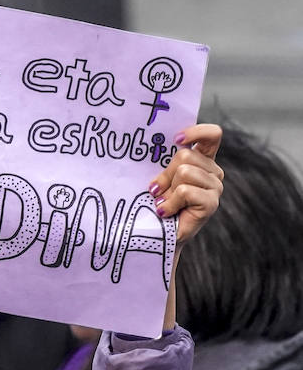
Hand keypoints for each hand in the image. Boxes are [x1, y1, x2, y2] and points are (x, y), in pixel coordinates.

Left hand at [151, 122, 222, 244]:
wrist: (159, 237)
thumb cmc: (157, 206)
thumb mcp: (161, 181)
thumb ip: (165, 167)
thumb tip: (155, 157)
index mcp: (204, 161)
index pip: (212, 135)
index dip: (196, 132)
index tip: (176, 139)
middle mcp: (213, 172)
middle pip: (186, 156)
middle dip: (165, 175)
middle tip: (158, 192)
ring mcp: (215, 187)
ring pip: (184, 173)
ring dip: (167, 191)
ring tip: (165, 204)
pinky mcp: (211, 203)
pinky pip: (185, 191)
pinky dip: (170, 203)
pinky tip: (167, 212)